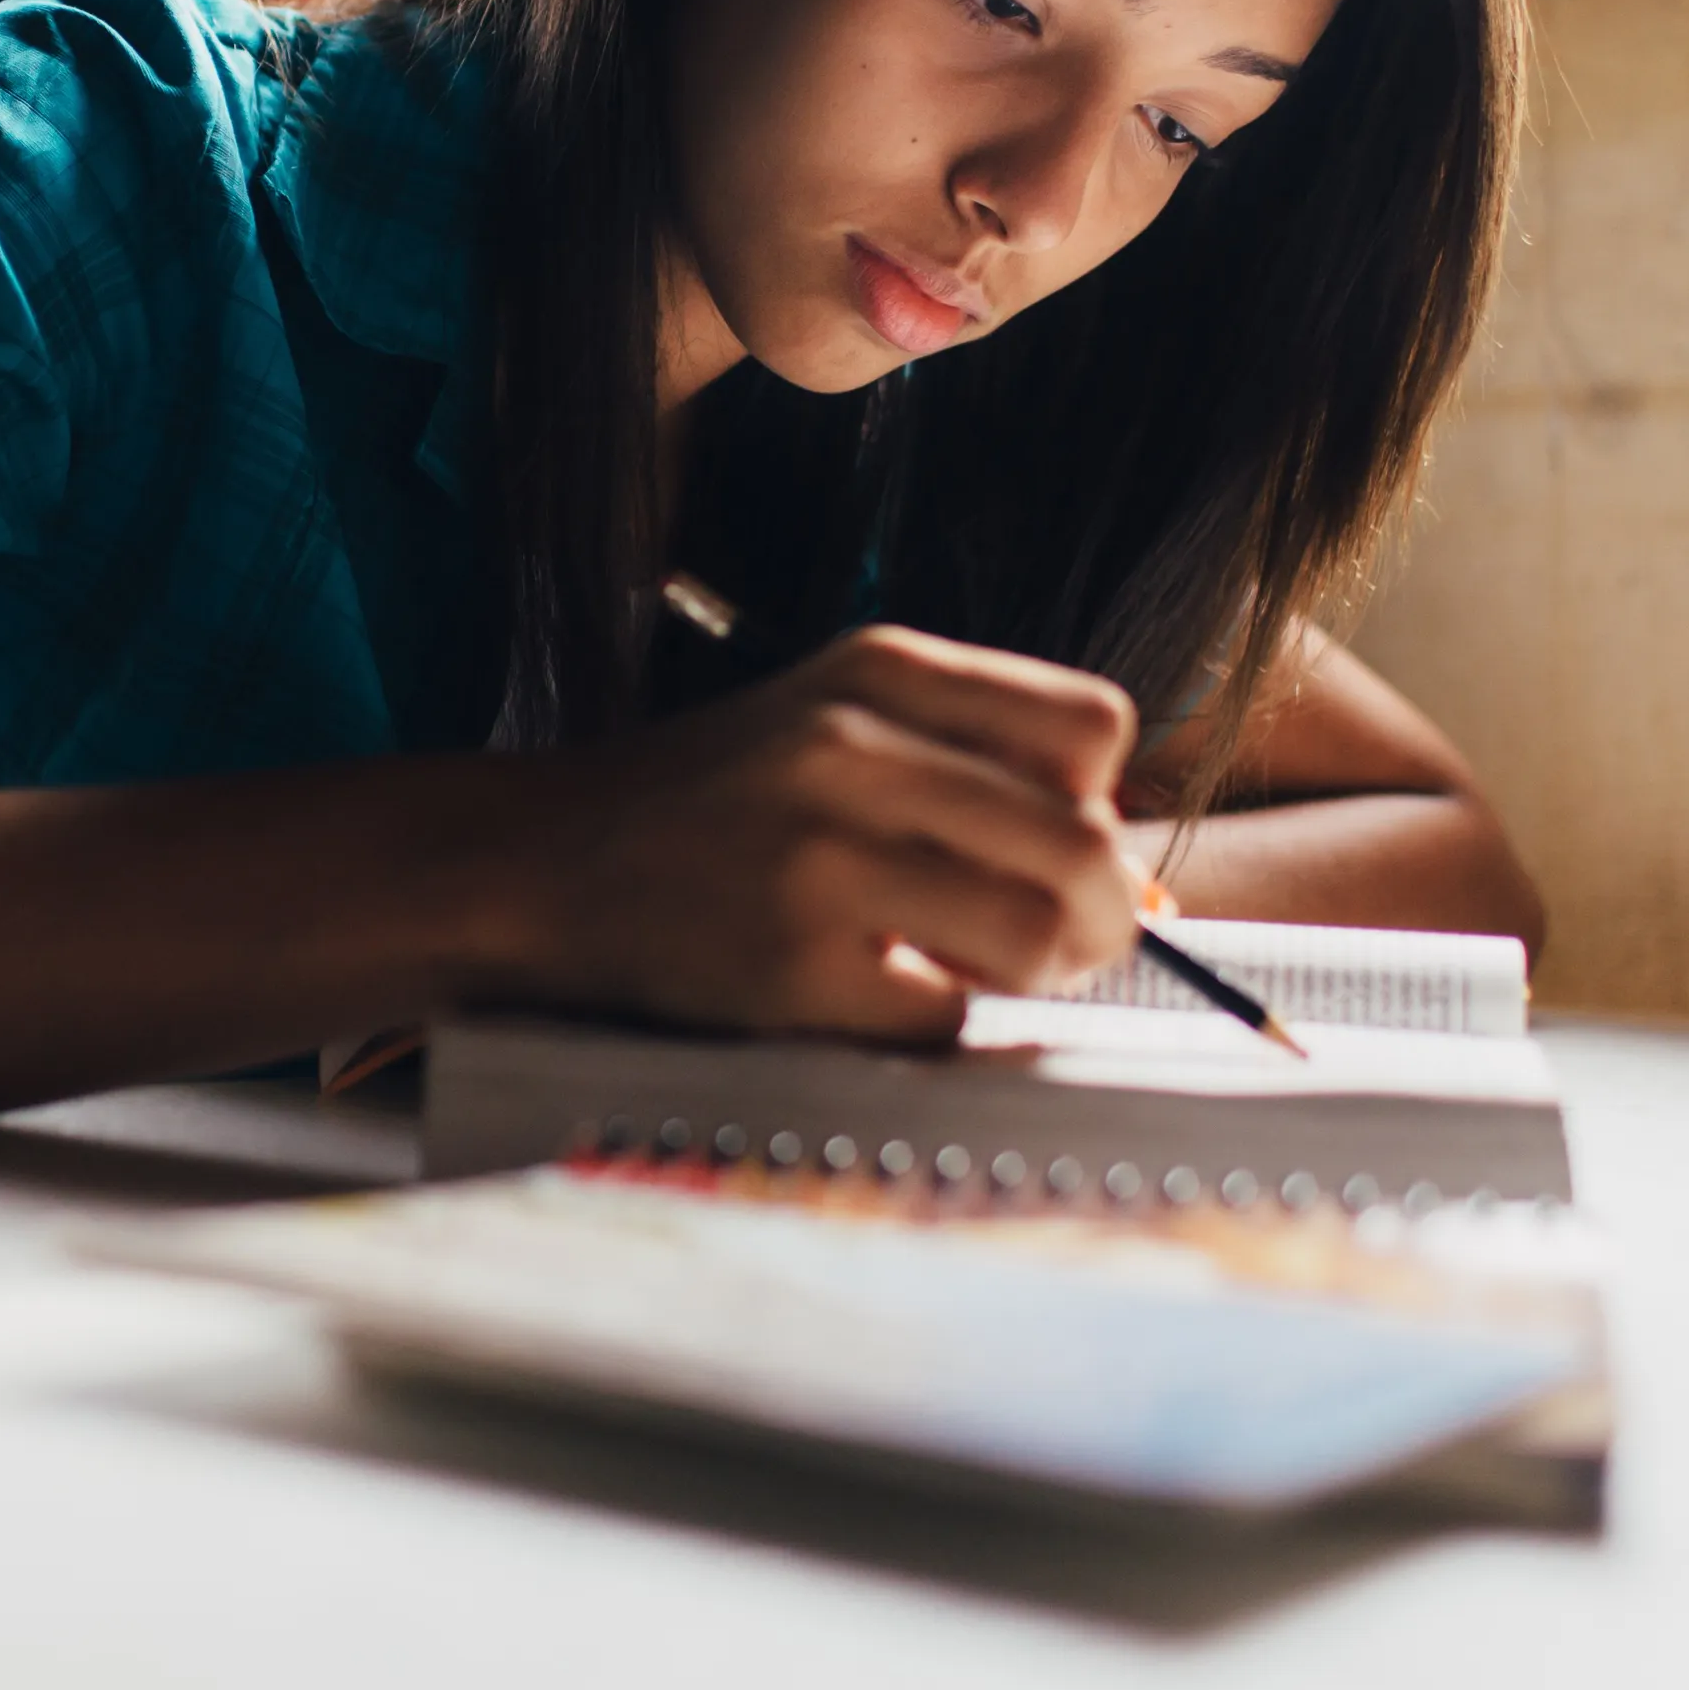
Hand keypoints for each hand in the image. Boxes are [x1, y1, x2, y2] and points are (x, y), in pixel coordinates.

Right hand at [482, 624, 1143, 1042]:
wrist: (542, 861)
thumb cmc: (718, 801)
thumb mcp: (838, 720)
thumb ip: (978, 767)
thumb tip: (1146, 889)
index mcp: (880, 667)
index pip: (1093, 728)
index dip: (1099, 801)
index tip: (1053, 838)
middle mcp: (851, 746)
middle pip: (1085, 844)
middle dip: (1104, 915)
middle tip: (1063, 944)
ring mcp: (817, 857)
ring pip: (1037, 936)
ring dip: (1037, 976)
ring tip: (974, 968)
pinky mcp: (787, 965)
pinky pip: (946, 1017)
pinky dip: (938, 1022)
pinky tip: (881, 994)